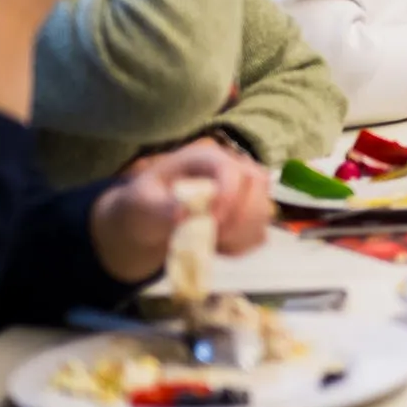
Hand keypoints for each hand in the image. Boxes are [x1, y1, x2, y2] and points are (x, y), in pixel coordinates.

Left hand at [89, 141, 272, 282]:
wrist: (148, 219)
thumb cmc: (144, 204)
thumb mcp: (142, 202)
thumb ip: (163, 206)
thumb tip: (185, 213)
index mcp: (205, 158)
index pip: (232, 170)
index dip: (229, 196)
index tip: (212, 222)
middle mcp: (231, 168)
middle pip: (258, 184)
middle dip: (240, 216)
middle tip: (214, 237)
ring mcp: (243, 191)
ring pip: (263, 209)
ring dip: (241, 234)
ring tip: (212, 244)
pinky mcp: (247, 214)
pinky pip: (259, 231)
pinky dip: (243, 245)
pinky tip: (219, 248)